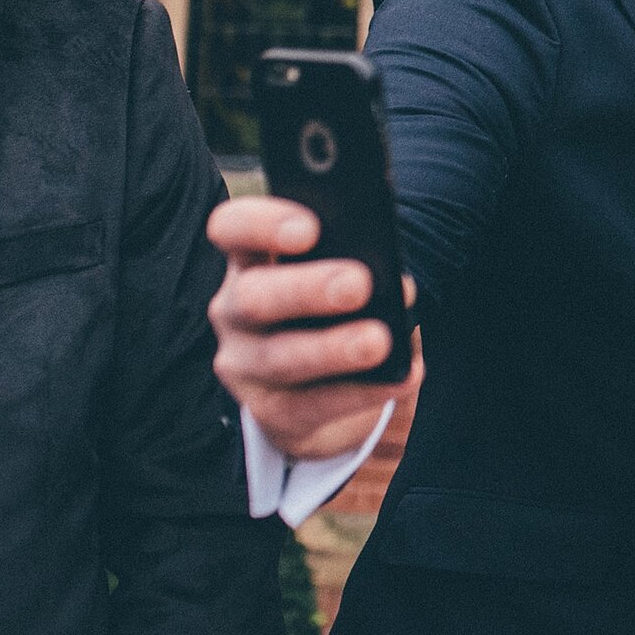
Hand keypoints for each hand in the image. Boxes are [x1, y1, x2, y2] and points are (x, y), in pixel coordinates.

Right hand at [207, 195, 420, 459]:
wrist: (325, 382)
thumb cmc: (338, 306)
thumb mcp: (345, 273)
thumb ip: (363, 265)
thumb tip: (398, 285)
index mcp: (252, 258)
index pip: (232, 229)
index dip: (262, 224)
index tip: (310, 228)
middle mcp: (236, 308)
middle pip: (254, 296)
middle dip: (307, 289)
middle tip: (359, 283)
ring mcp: (244, 363)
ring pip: (280, 358)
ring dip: (334, 348)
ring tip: (380, 340)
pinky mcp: (269, 410)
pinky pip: (311, 405)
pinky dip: (362, 392)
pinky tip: (402, 376)